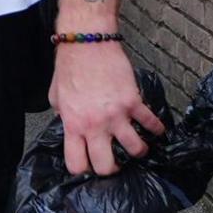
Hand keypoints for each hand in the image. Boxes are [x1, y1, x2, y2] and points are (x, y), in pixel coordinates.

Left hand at [49, 40, 165, 176]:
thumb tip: (68, 123)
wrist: (87, 43)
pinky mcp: (133, 102)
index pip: (76, 163)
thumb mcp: (56, 96)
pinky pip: (150, 122)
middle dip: (111, 169)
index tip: (88, 166)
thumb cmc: (69, 67)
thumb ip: (63, 115)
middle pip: (106, 165)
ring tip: (138, 148)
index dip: (83, 169)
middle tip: (114, 163)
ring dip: (138, 151)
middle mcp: (95, 125)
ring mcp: (116, 115)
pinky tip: (157, 130)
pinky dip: (156, 128)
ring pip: (135, 149)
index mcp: (73, 125)